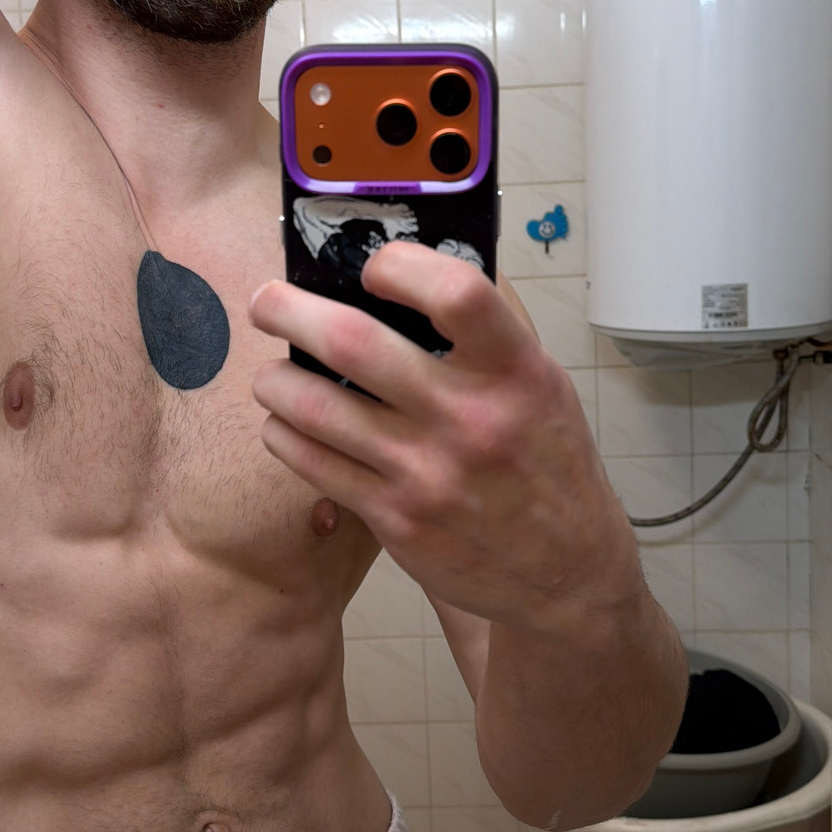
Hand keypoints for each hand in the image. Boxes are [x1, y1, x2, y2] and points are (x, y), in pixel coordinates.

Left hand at [248, 241, 637, 628]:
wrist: (564, 571)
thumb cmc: (546, 465)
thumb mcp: (541, 385)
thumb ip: (489, 329)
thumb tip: (422, 260)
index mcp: (515, 372)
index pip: (456, 293)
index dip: (399, 266)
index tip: (372, 267)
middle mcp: (471, 420)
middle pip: (352, 343)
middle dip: (289, 311)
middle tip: (267, 303)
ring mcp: (427, 473)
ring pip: (312, 407)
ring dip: (275, 381)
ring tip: (272, 374)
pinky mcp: (395, 519)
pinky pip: (312, 462)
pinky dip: (284, 433)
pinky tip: (286, 423)